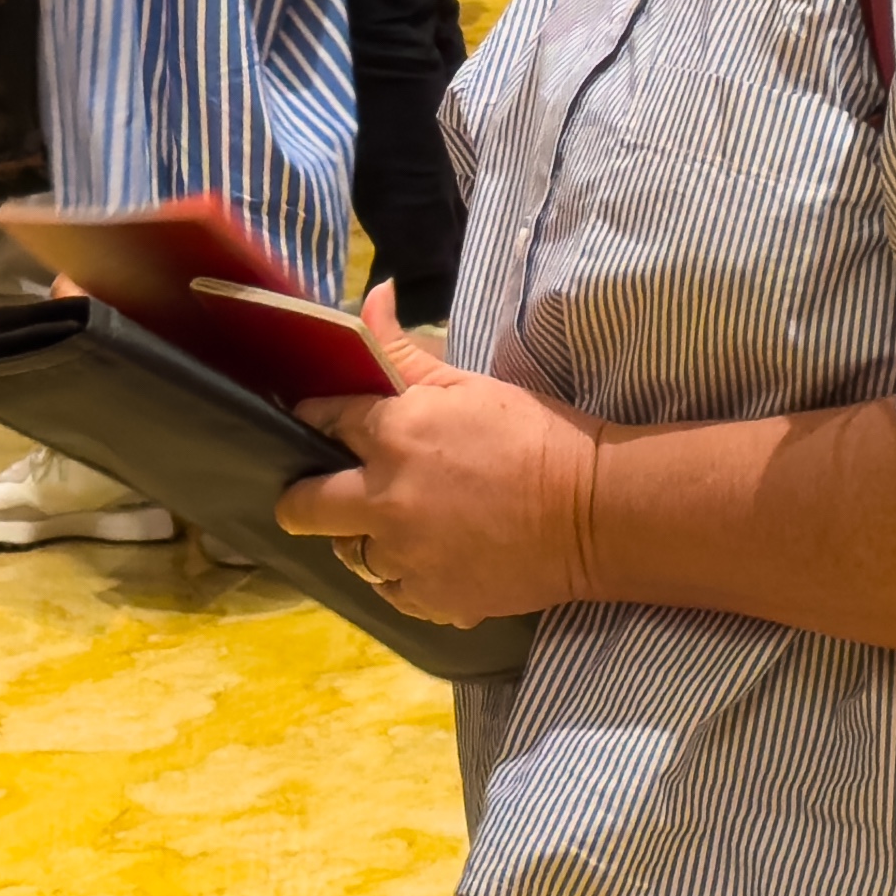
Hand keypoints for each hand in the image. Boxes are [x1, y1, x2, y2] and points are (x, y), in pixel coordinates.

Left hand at [281, 357, 604, 629]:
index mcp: (392, 435)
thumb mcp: (468, 384)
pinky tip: (436, 554)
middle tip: (332, 490)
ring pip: (349, 553)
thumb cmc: (534, 435)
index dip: (320, 421)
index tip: (328, 425)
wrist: (594, 512)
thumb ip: (404, 349)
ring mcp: (403, 558)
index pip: (321, 422)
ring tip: (405, 523)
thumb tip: (372, 295)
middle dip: (304, 496)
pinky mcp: (427, 600)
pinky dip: (404, 573)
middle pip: (301, 508)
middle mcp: (383, 500)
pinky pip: (390, 589)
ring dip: (365, 536)